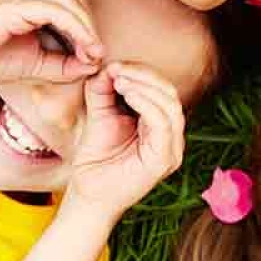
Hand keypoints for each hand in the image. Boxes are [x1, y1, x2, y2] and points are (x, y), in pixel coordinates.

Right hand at [0, 0, 102, 84]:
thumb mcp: (35, 66)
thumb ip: (63, 64)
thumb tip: (93, 64)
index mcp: (28, 0)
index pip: (70, 3)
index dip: (88, 27)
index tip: (94, 55)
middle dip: (91, 26)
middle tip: (96, 54)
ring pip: (68, 0)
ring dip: (87, 27)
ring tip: (93, 52)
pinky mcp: (13, 3)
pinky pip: (55, 9)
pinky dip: (75, 28)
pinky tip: (82, 47)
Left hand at [64, 63, 185, 218]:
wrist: (88, 195)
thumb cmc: (95, 160)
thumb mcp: (99, 116)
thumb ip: (103, 91)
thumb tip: (108, 67)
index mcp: (160, 126)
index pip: (161, 90)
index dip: (142, 72)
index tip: (115, 65)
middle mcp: (172, 137)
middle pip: (169, 93)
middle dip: (144, 75)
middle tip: (118, 69)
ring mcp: (172, 149)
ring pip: (170, 105)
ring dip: (145, 87)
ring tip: (120, 81)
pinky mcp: (165, 159)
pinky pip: (163, 124)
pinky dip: (146, 103)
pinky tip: (127, 94)